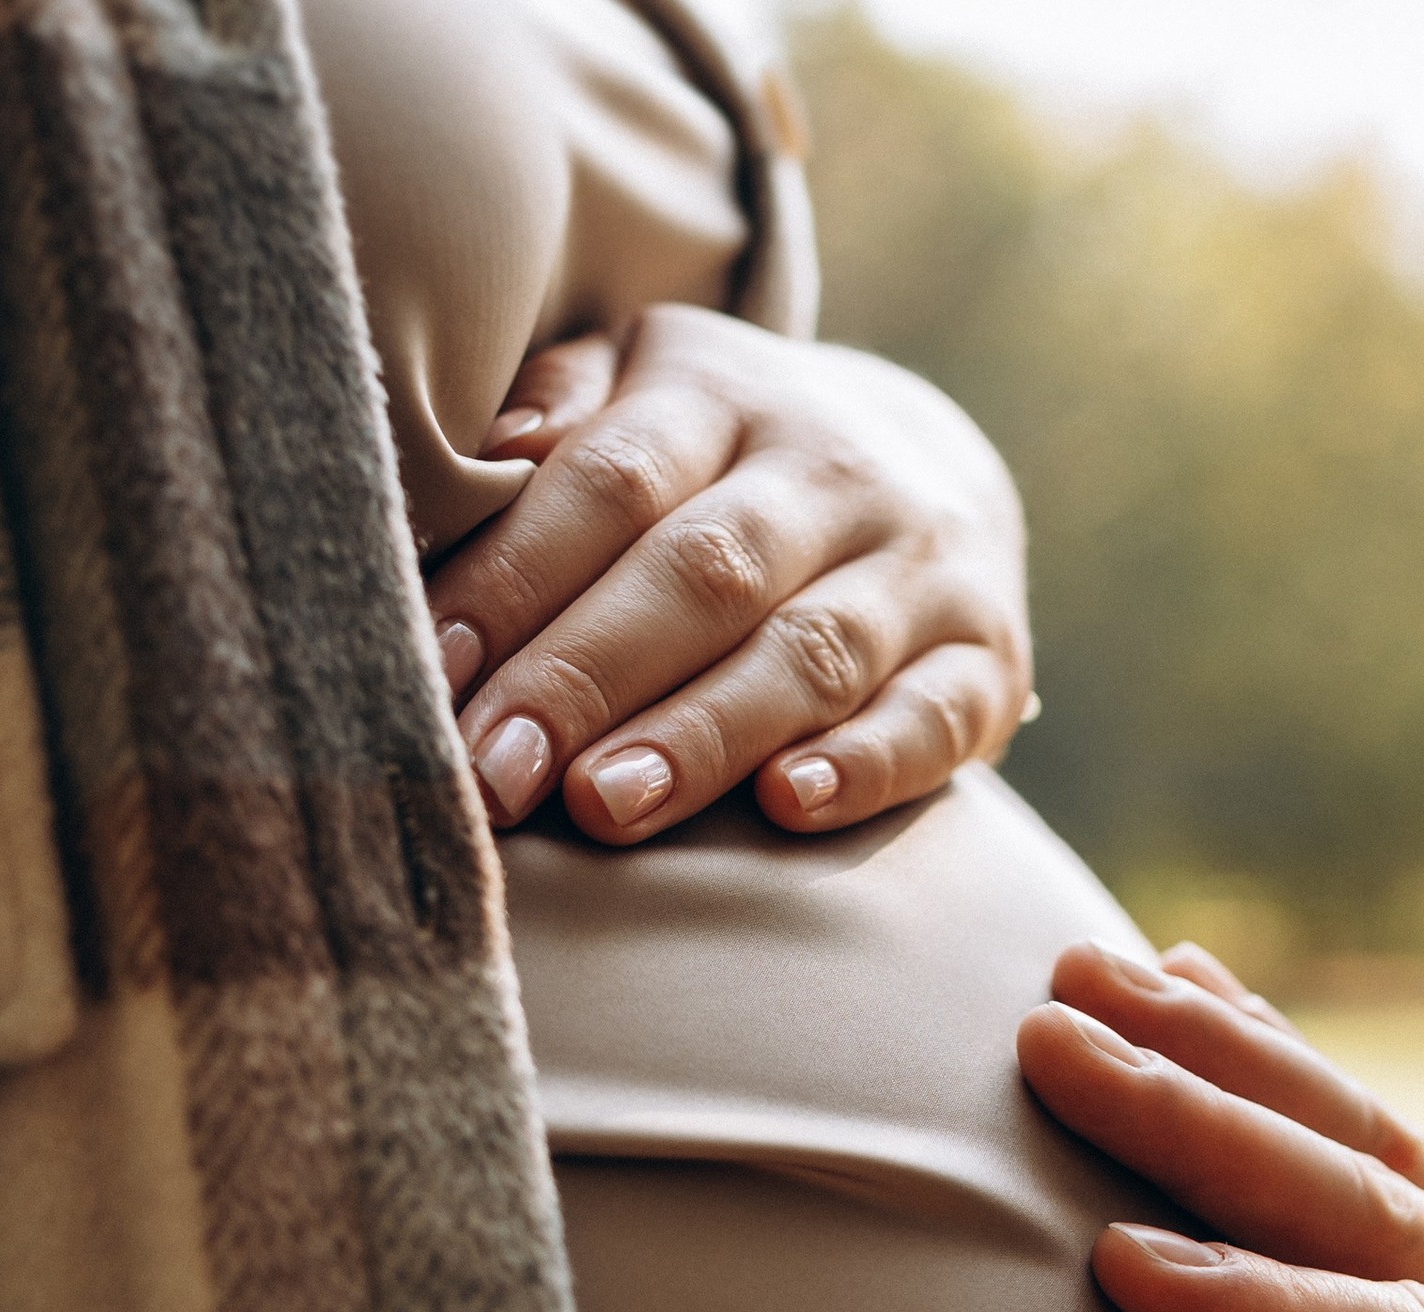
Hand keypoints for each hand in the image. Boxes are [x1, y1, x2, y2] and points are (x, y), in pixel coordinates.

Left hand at [427, 306, 1031, 843]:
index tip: (437, 675)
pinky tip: (788, 804)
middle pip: (703, 572)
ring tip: (607, 808)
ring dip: (703, 736)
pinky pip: (929, 717)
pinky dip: (863, 764)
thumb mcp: (645, 391)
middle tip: (500, 772)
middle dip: (590, 676)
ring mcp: (922, 567)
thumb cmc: (728, 460)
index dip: (519, 579)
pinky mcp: (987, 659)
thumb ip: (561, 413)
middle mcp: (835, 469)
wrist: (936, 467)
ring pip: (808, 653)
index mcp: (724, 394)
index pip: (611, 480)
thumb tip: (485, 453)